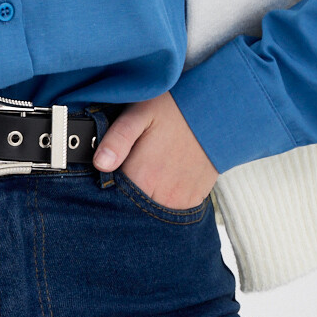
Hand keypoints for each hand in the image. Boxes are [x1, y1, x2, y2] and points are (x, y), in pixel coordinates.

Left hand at [92, 91, 218, 210]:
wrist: (215, 111)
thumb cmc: (173, 109)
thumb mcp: (138, 113)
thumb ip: (117, 139)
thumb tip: (100, 164)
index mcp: (142, 176)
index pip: (113, 195)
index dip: (109, 182)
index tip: (114, 167)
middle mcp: (161, 195)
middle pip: (132, 204)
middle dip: (128, 189)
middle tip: (137, 162)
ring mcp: (180, 200)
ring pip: (151, 208)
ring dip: (147, 194)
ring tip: (153, 166)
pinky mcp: (194, 200)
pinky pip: (172, 208)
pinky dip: (166, 195)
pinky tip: (167, 174)